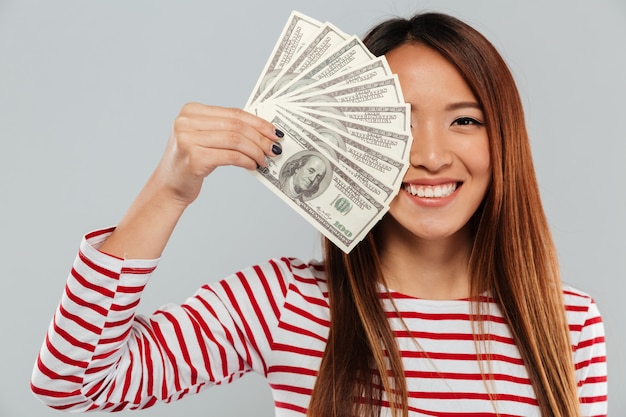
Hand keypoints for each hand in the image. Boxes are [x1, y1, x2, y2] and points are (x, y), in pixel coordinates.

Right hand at [155, 103, 282, 206]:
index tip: (274, 132)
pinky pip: (231, 156)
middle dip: (260, 138)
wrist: (169, 186)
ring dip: (255, 151)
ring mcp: (188, 140)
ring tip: (263, 160)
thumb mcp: (204, 138)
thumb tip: (262, 131)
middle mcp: (186, 122)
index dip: (258, 122)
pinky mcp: (194, 158)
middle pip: (236, 126)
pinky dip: (246, 161)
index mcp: (191, 111)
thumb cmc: (191, 162)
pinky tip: (253, 166)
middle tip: (274, 148)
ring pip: (235, 140)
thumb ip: (226, 130)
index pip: (233, 113)